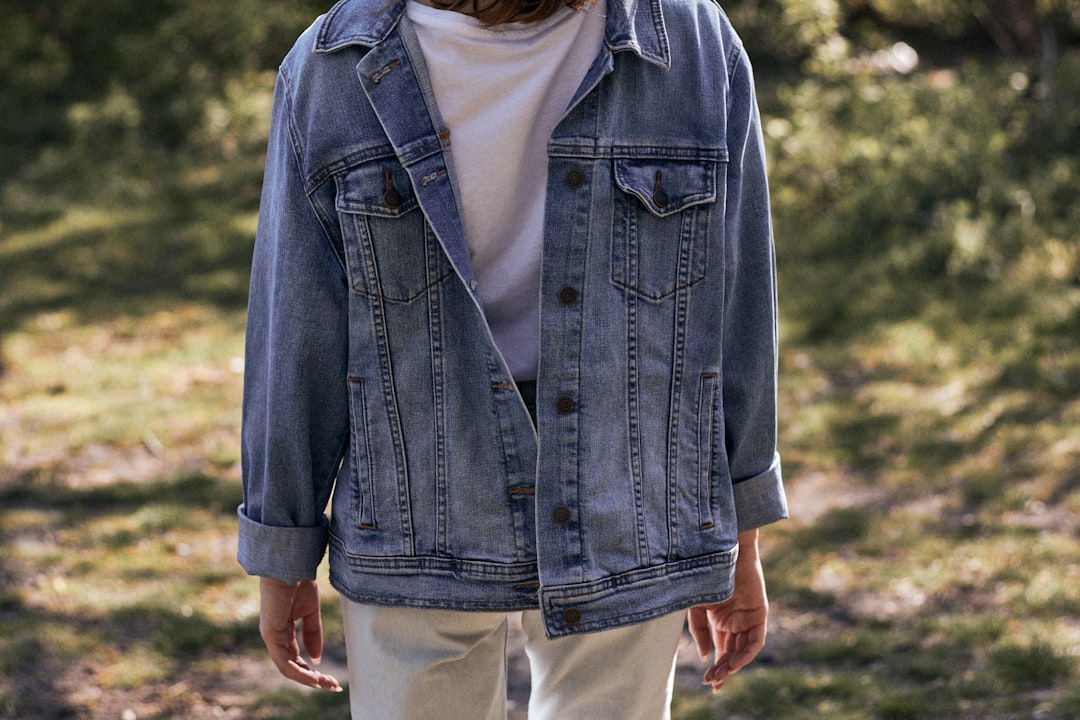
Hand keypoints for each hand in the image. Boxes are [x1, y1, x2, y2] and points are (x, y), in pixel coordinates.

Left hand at [259, 577, 341, 691]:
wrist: (290, 564)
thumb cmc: (298, 582)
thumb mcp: (311, 612)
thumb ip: (312, 634)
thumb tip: (317, 659)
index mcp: (283, 631)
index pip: (296, 659)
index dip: (312, 671)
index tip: (331, 679)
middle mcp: (275, 637)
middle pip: (292, 667)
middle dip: (313, 679)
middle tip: (333, 686)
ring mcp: (271, 637)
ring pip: (288, 669)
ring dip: (308, 679)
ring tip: (327, 684)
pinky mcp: (271, 634)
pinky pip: (284, 662)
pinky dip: (299, 672)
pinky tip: (314, 677)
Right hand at [688, 529, 767, 692]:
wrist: (720, 551)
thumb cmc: (706, 574)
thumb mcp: (697, 606)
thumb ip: (700, 630)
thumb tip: (706, 655)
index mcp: (721, 620)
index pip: (722, 650)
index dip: (716, 668)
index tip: (707, 682)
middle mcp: (736, 622)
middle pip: (732, 654)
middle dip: (723, 671)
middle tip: (712, 684)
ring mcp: (749, 618)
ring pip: (743, 650)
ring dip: (732, 665)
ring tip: (720, 676)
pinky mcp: (759, 613)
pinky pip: (755, 640)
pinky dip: (746, 653)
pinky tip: (733, 663)